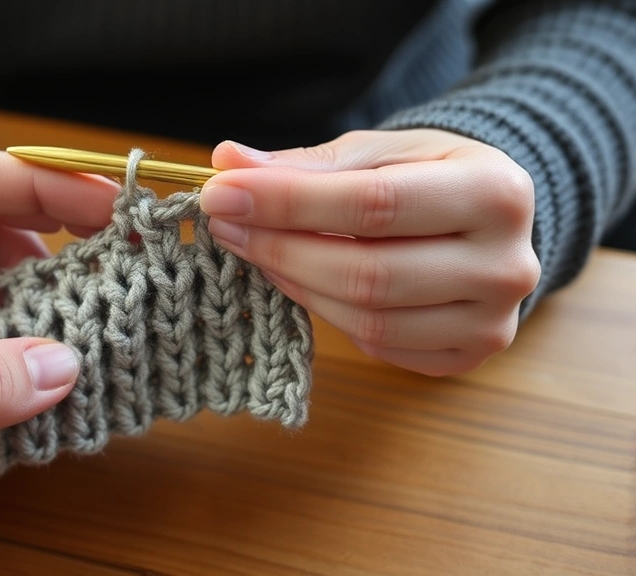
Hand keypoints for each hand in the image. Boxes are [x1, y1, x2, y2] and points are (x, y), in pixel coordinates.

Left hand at [201, 130, 540, 375]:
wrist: (486, 220)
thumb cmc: (426, 176)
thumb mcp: (378, 152)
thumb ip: (305, 164)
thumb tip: (227, 162)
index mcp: (496, 192)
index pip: (373, 204)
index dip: (288, 202)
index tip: (223, 192)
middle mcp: (506, 265)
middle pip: (368, 272)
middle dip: (281, 248)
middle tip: (226, 225)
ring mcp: (491, 321)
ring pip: (367, 318)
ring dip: (295, 283)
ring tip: (255, 248)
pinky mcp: (466, 355)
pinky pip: (377, 345)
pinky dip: (327, 314)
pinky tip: (300, 281)